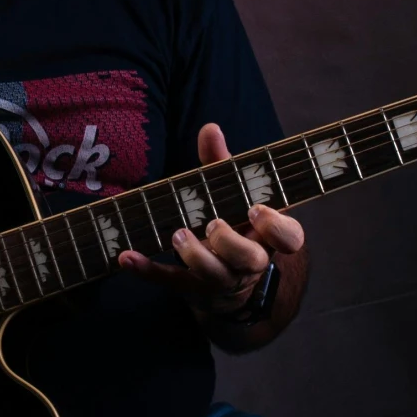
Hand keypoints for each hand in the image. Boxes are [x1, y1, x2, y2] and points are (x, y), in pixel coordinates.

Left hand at [116, 123, 305, 322]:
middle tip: (213, 225)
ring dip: (195, 256)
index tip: (256, 209)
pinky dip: (147, 270)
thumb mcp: (233, 193)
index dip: (276, 227)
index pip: (289, 238)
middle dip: (231, 243)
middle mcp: (249, 261)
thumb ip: (223, 163)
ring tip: (178, 235)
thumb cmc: (234, 221)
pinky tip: (126, 258)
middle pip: (249, 259)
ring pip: (214, 275)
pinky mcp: (192, 288)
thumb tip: (210, 128)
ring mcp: (222, 278)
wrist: (227, 277)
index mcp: (267, 236)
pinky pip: (170, 282)